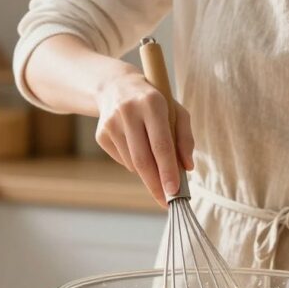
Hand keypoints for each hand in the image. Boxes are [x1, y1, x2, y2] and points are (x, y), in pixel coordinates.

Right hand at [94, 72, 194, 205]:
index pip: (161, 144)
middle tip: (166, 201)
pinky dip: (134, 163)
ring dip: (148, 172)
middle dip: (156, 184)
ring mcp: (111, 123)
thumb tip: (187, 167)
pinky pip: (122, 160)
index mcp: (152, 103)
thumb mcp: (176, 112)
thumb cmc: (154, 102)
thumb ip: (185, 138)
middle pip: (143, 159)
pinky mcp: (101, 134)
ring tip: (155, 165)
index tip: (174, 191)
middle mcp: (128, 111)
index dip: (168, 170)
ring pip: (133, 163)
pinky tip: (136, 147)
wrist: (116, 86)